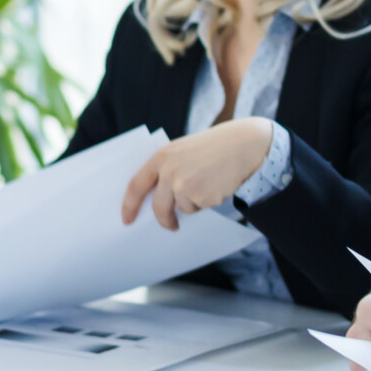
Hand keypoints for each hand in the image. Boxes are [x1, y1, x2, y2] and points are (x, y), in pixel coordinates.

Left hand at [120, 120, 273, 230]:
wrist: (244, 144)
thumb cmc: (214, 147)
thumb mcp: (184, 150)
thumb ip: (168, 169)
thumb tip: (157, 200)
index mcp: (162, 157)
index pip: (136, 185)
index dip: (129, 205)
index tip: (127, 219)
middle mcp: (170, 171)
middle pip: (158, 207)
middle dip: (164, 220)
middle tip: (170, 225)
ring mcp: (185, 184)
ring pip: (183, 208)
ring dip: (195, 203)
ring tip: (209, 182)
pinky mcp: (202, 196)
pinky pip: (200, 208)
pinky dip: (209, 201)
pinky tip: (218, 184)